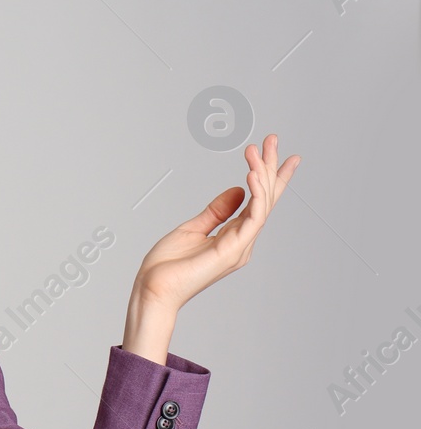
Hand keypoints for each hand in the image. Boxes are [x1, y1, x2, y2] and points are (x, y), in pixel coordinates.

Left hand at [133, 132, 301, 312]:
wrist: (152, 290)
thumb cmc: (166, 266)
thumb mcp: (192, 229)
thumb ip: (216, 211)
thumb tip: (238, 191)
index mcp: (234, 237)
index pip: (258, 203)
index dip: (270, 178)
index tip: (277, 153)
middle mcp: (242, 242)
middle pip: (265, 199)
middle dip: (271, 167)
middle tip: (273, 138)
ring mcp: (240, 247)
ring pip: (262, 204)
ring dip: (262, 174)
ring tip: (257, 150)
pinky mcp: (232, 251)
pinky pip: (252, 218)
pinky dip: (256, 195)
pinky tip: (252, 175)